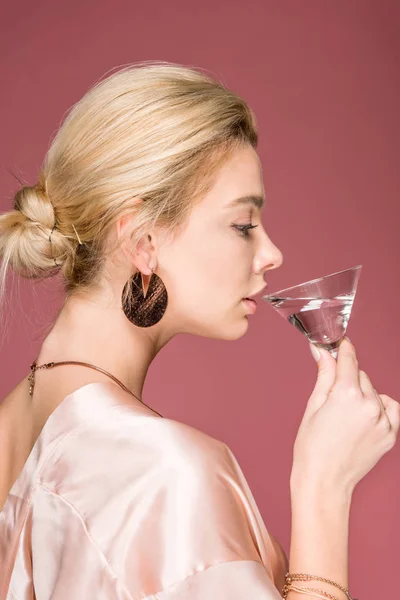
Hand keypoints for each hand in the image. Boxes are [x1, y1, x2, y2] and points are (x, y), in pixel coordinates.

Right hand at [290, 338, 399, 494]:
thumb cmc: (312, 446)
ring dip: (363, 395)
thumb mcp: (314, 404)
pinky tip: (363, 419)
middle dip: (347, 379)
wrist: (324, 482)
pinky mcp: (390, 434)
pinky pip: (389, 408)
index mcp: (346, 394)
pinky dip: (379, 408)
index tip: (339, 343)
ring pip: (375, 391)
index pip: (349, 358)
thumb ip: (324, 373)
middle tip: (332, 399)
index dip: (342, 348)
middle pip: (361, 375)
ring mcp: (383, 421)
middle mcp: (369, 404)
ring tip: (346, 416)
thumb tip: (322, 349)